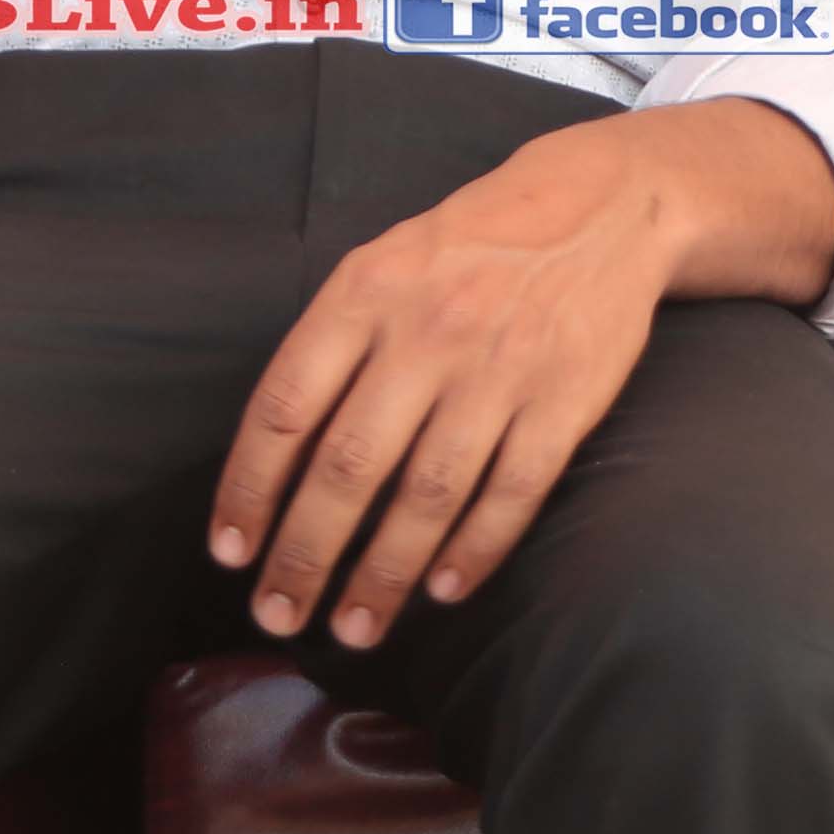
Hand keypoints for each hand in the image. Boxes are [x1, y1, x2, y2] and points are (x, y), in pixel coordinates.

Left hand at [213, 108, 737, 648]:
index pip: (285, 408)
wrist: (603, 204)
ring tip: (354, 629)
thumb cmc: (471, 247)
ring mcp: (501, 369)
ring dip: (384, 575)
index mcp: (366, 293)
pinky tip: (442, 591)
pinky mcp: (566, 399)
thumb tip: (277, 459)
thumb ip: (333, 344)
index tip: (230, 552)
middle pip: (349, 466)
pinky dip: (474, 551)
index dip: (249, 490)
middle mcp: (428, 331)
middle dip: (305, 556)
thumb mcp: (385, 263)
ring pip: (428, 495)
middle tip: (280, 617)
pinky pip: (512, 493)